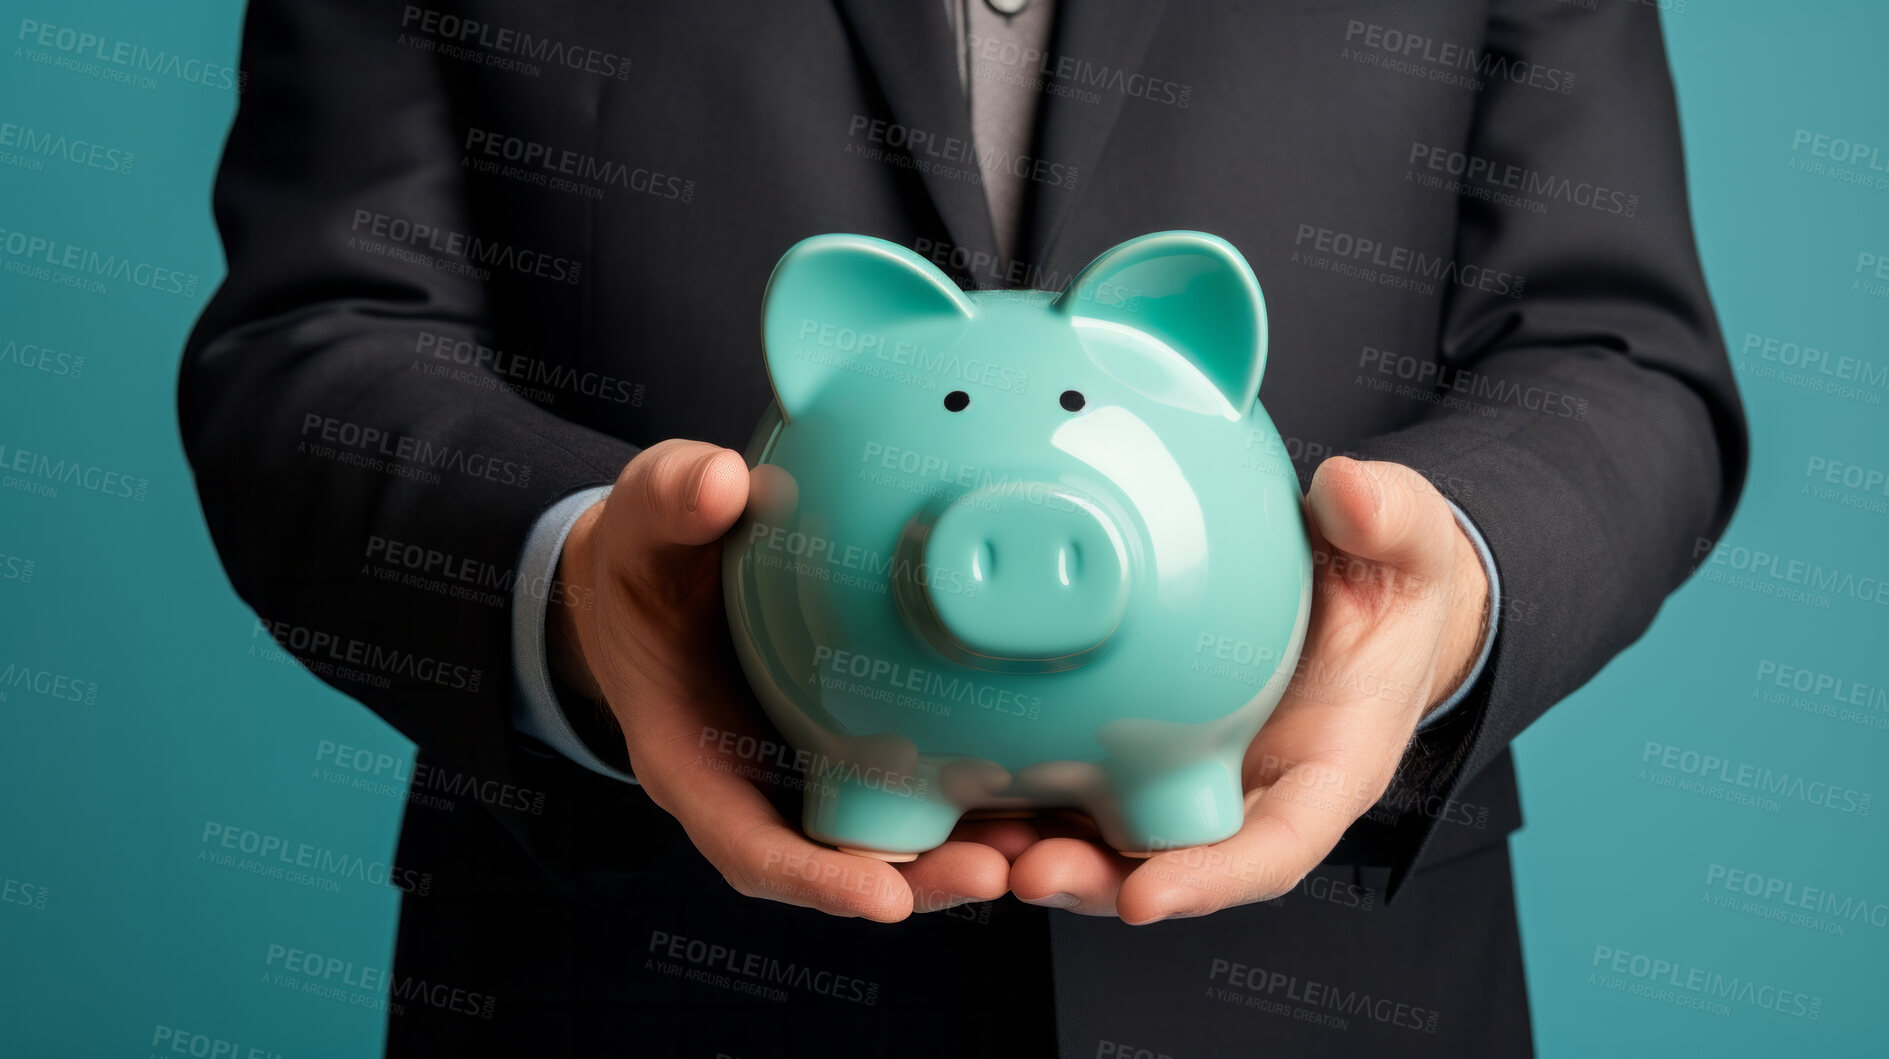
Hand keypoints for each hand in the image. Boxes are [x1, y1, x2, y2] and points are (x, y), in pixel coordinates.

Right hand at [549, 440, 1024, 920]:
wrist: (669, 559)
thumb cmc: (651, 554)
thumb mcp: (646, 520)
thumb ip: (674, 502)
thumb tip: (719, 482)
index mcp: (693, 759)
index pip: (749, 846)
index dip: (815, 879)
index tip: (884, 897)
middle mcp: (760, 786)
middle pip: (842, 863)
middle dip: (922, 880)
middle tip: (994, 871)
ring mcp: (814, 770)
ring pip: (896, 837)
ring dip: (967, 851)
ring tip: (1044, 849)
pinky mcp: (860, 742)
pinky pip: (921, 784)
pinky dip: (978, 798)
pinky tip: (1047, 789)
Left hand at [1007, 456, 1490, 923]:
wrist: (1355, 575)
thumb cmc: (1386, 576)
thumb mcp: (1401, 542)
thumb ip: (1386, 519)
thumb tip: (1351, 491)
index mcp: (1325, 766)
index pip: (1275, 847)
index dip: (1211, 878)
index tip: (1149, 896)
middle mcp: (1248, 789)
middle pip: (1173, 864)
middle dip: (1101, 881)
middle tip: (1033, 870)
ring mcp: (1187, 772)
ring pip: (1112, 838)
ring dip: (1046, 852)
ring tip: (979, 851)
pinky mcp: (1137, 743)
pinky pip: (1078, 785)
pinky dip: (1024, 799)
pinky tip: (962, 793)